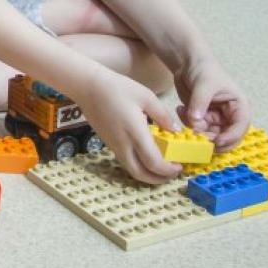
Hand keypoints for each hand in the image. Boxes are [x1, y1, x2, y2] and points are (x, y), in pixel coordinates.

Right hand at [76, 69, 180, 184]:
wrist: (88, 87)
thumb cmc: (118, 88)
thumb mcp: (146, 96)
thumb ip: (163, 115)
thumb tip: (175, 130)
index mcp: (135, 133)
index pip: (153, 163)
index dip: (168, 170)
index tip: (179, 166)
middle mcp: (123, 144)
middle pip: (140, 174)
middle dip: (158, 180)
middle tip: (171, 175)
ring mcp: (114, 145)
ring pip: (131, 170)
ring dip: (147, 175)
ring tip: (161, 168)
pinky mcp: (108, 143)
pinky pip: (125, 161)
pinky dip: (138, 165)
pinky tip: (146, 156)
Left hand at [174, 60, 251, 151]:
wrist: (189, 64)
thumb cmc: (204, 69)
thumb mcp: (204, 83)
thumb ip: (200, 102)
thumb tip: (196, 121)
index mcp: (239, 106)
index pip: (240, 127)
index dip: (230, 138)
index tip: (216, 142)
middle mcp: (230, 116)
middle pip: (226, 138)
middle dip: (211, 139)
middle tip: (196, 133)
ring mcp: (216, 119)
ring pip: (209, 136)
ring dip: (195, 129)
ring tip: (184, 111)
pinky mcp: (203, 120)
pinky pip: (196, 130)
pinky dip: (187, 123)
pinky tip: (181, 109)